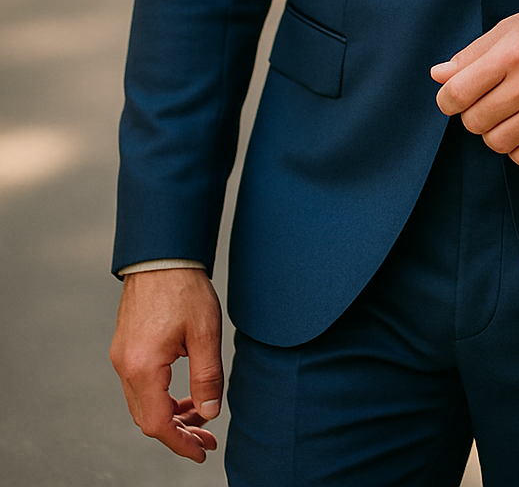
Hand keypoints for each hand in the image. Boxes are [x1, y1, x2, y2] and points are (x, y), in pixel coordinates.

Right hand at [110, 267, 222, 463]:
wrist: (161, 254)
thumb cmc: (184, 288)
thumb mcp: (205, 333)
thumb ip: (207, 377)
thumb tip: (209, 412)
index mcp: (143, 367)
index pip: (158, 424)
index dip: (181, 443)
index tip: (202, 452)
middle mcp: (125, 365)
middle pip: (147, 419)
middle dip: (178, 432)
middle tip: (207, 437)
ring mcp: (122, 356)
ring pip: (142, 403)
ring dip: (170, 415)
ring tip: (200, 415)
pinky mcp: (126, 346)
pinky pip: (140, 385)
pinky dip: (161, 397)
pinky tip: (183, 393)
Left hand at [430, 0, 518, 166]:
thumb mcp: (512, 27)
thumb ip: (473, 53)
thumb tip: (439, 75)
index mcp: (513, 52)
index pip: (458, 92)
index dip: (447, 99)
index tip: (453, 97)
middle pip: (474, 121)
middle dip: (472, 113)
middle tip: (486, 100)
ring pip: (496, 142)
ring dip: (493, 131)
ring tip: (505, 113)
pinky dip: (516, 147)